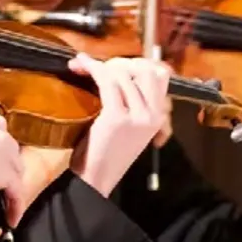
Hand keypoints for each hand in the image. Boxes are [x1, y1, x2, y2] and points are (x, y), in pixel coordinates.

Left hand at [67, 53, 170, 195]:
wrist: (96, 178)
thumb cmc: (108, 151)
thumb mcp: (131, 125)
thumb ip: (134, 100)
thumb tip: (120, 67)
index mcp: (158, 116)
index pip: (161, 75)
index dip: (139, 64)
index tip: (118, 66)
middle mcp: (153, 115)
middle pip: (145, 69)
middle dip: (122, 63)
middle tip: (101, 68)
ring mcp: (137, 116)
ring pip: (122, 73)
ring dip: (100, 65)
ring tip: (83, 67)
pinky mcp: (117, 117)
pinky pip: (106, 80)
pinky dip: (91, 68)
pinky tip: (80, 66)